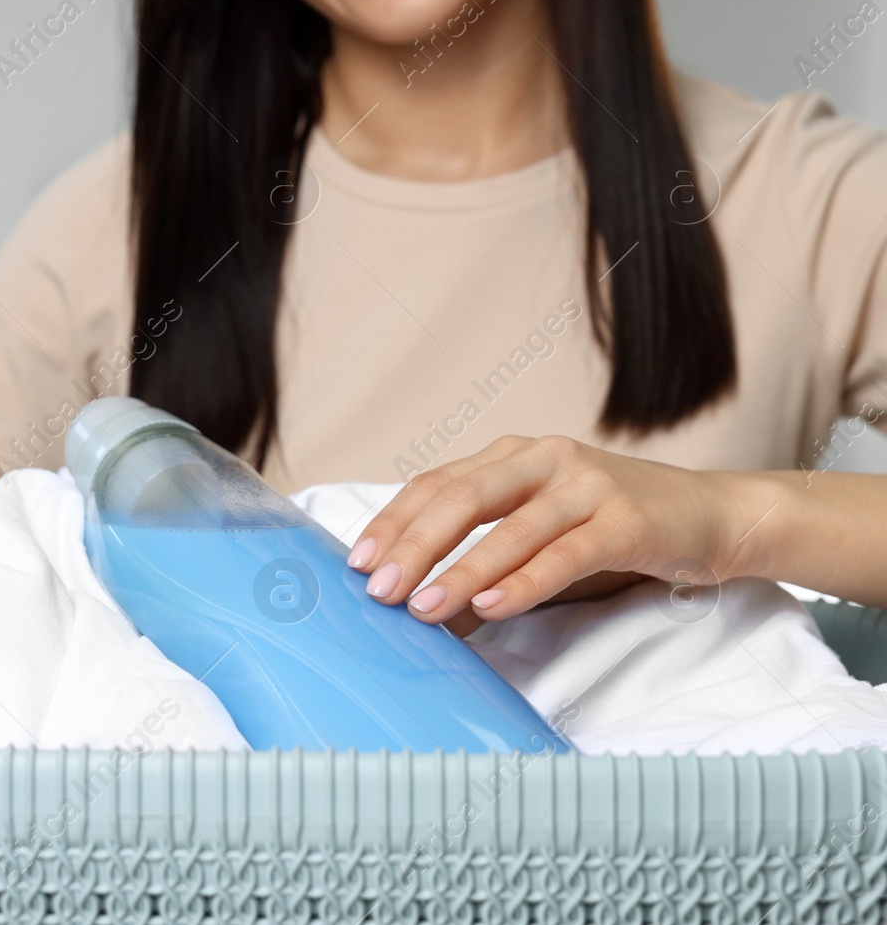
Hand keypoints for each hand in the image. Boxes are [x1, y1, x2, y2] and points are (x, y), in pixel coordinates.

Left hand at [345, 435, 743, 629]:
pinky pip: (564, 553)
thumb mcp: (542, 541)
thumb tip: (427, 614)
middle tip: (378, 589)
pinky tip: (490, 608)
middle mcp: (545, 459)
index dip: (393, 522)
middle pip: (461, 498)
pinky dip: (523, 582)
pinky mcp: (627, 519)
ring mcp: (587, 485)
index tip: (355, 562)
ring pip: (510, 528)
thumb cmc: (616, 532)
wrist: (717, 517)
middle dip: (413, 546)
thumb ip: (487, 564)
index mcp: (514, 457)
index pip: (436, 484)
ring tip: (423, 609)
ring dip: (460, 572)